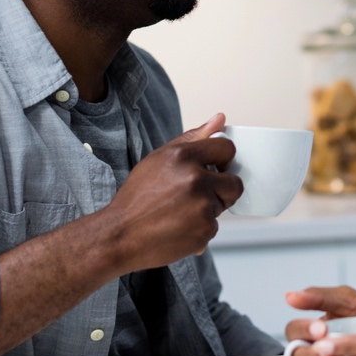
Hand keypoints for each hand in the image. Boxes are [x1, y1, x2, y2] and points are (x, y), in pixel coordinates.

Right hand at [96, 114, 241, 273]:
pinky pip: (214, 227)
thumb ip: (193, 138)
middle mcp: (195, 179)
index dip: (223, 160)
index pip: (227, 149)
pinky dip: (200, 229)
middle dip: (221, 190)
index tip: (216, 168)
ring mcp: (202, 207)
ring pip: (222, 206)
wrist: (121, 236)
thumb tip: (220, 119)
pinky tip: (179, 227)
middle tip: (195, 196)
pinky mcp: (204, 231)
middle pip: (234, 183)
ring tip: (180, 212)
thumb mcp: (159, 159)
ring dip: (207, 210)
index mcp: (183, 157)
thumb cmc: (137, 197)